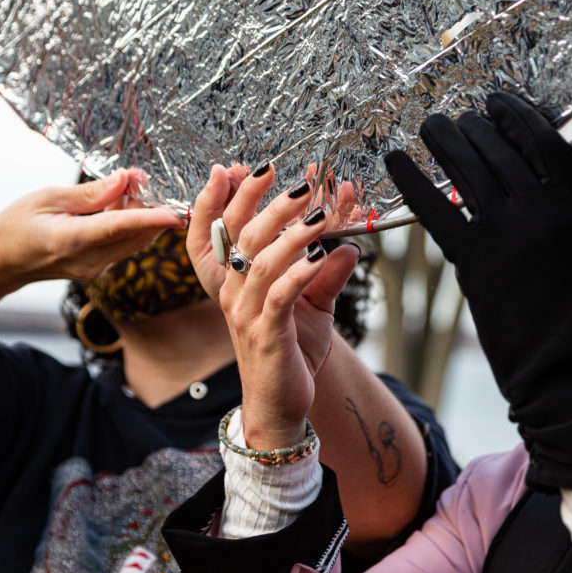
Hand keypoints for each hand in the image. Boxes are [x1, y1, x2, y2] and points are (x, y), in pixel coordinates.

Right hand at [0, 169, 183, 291]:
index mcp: (72, 241)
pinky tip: (116, 205)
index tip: (176, 213)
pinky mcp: (97, 270)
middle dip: (150, 208)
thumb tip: (125, 181)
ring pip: (132, 241)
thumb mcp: (47, 199)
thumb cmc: (14, 226)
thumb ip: (91, 193)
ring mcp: (94, 270)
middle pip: (135, 236)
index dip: (150, 219)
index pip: (120, 228)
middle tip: (142, 178)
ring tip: (127, 186)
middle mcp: (89, 261)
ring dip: (139, 215)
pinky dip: (128, 225)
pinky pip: (122, 246)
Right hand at [187, 165, 357, 448]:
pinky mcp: (265, 335)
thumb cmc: (291, 350)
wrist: (282, 405)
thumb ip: (328, 273)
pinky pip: (279, 295)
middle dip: (269, 202)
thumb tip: (350, 245)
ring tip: (321, 214)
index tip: (250, 166)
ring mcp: (246, 314)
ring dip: (293, 234)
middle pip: (242, 235)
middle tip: (299, 182)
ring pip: (261, 261)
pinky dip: (300, 272)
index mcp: (235, 279)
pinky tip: (320, 256)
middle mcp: (233, 292)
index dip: (227, 196)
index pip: (221, 229)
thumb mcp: (314, 304)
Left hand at [386, 93, 571, 489]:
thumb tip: (528, 178)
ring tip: (430, 127)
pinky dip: (410, 181)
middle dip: (472, 124)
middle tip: (454, 119)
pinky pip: (435, 208)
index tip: (495, 101)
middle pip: (500, 145)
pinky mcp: (474, 260)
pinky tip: (394, 160)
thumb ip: (560, 209)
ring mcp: (507, 232)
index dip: (515, 112)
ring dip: (443, 140)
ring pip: (467, 167)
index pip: (542, 138)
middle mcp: (542, 208)